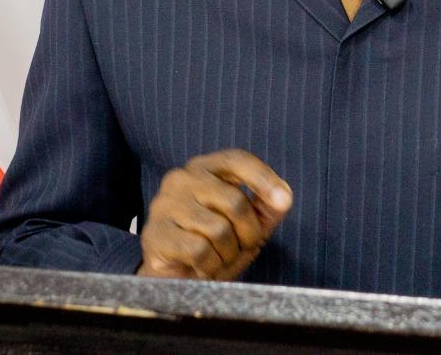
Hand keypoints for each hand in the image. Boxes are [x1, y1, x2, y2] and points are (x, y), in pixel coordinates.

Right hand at [136, 148, 291, 279]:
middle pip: (235, 201)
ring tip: (218, 259)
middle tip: (241, 249)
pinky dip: (209, 266)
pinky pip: (199, 250)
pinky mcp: (155, 234)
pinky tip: (202, 268)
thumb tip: (284, 198)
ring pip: (218, 230)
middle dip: (249, 233)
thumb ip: (266, 210)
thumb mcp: (246, 227)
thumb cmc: (213, 246)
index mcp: (204, 168)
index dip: (264, 178)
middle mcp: (181, 179)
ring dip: (228, 254)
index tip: (285, 201)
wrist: (174, 280)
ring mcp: (164, 204)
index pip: (237, 160)